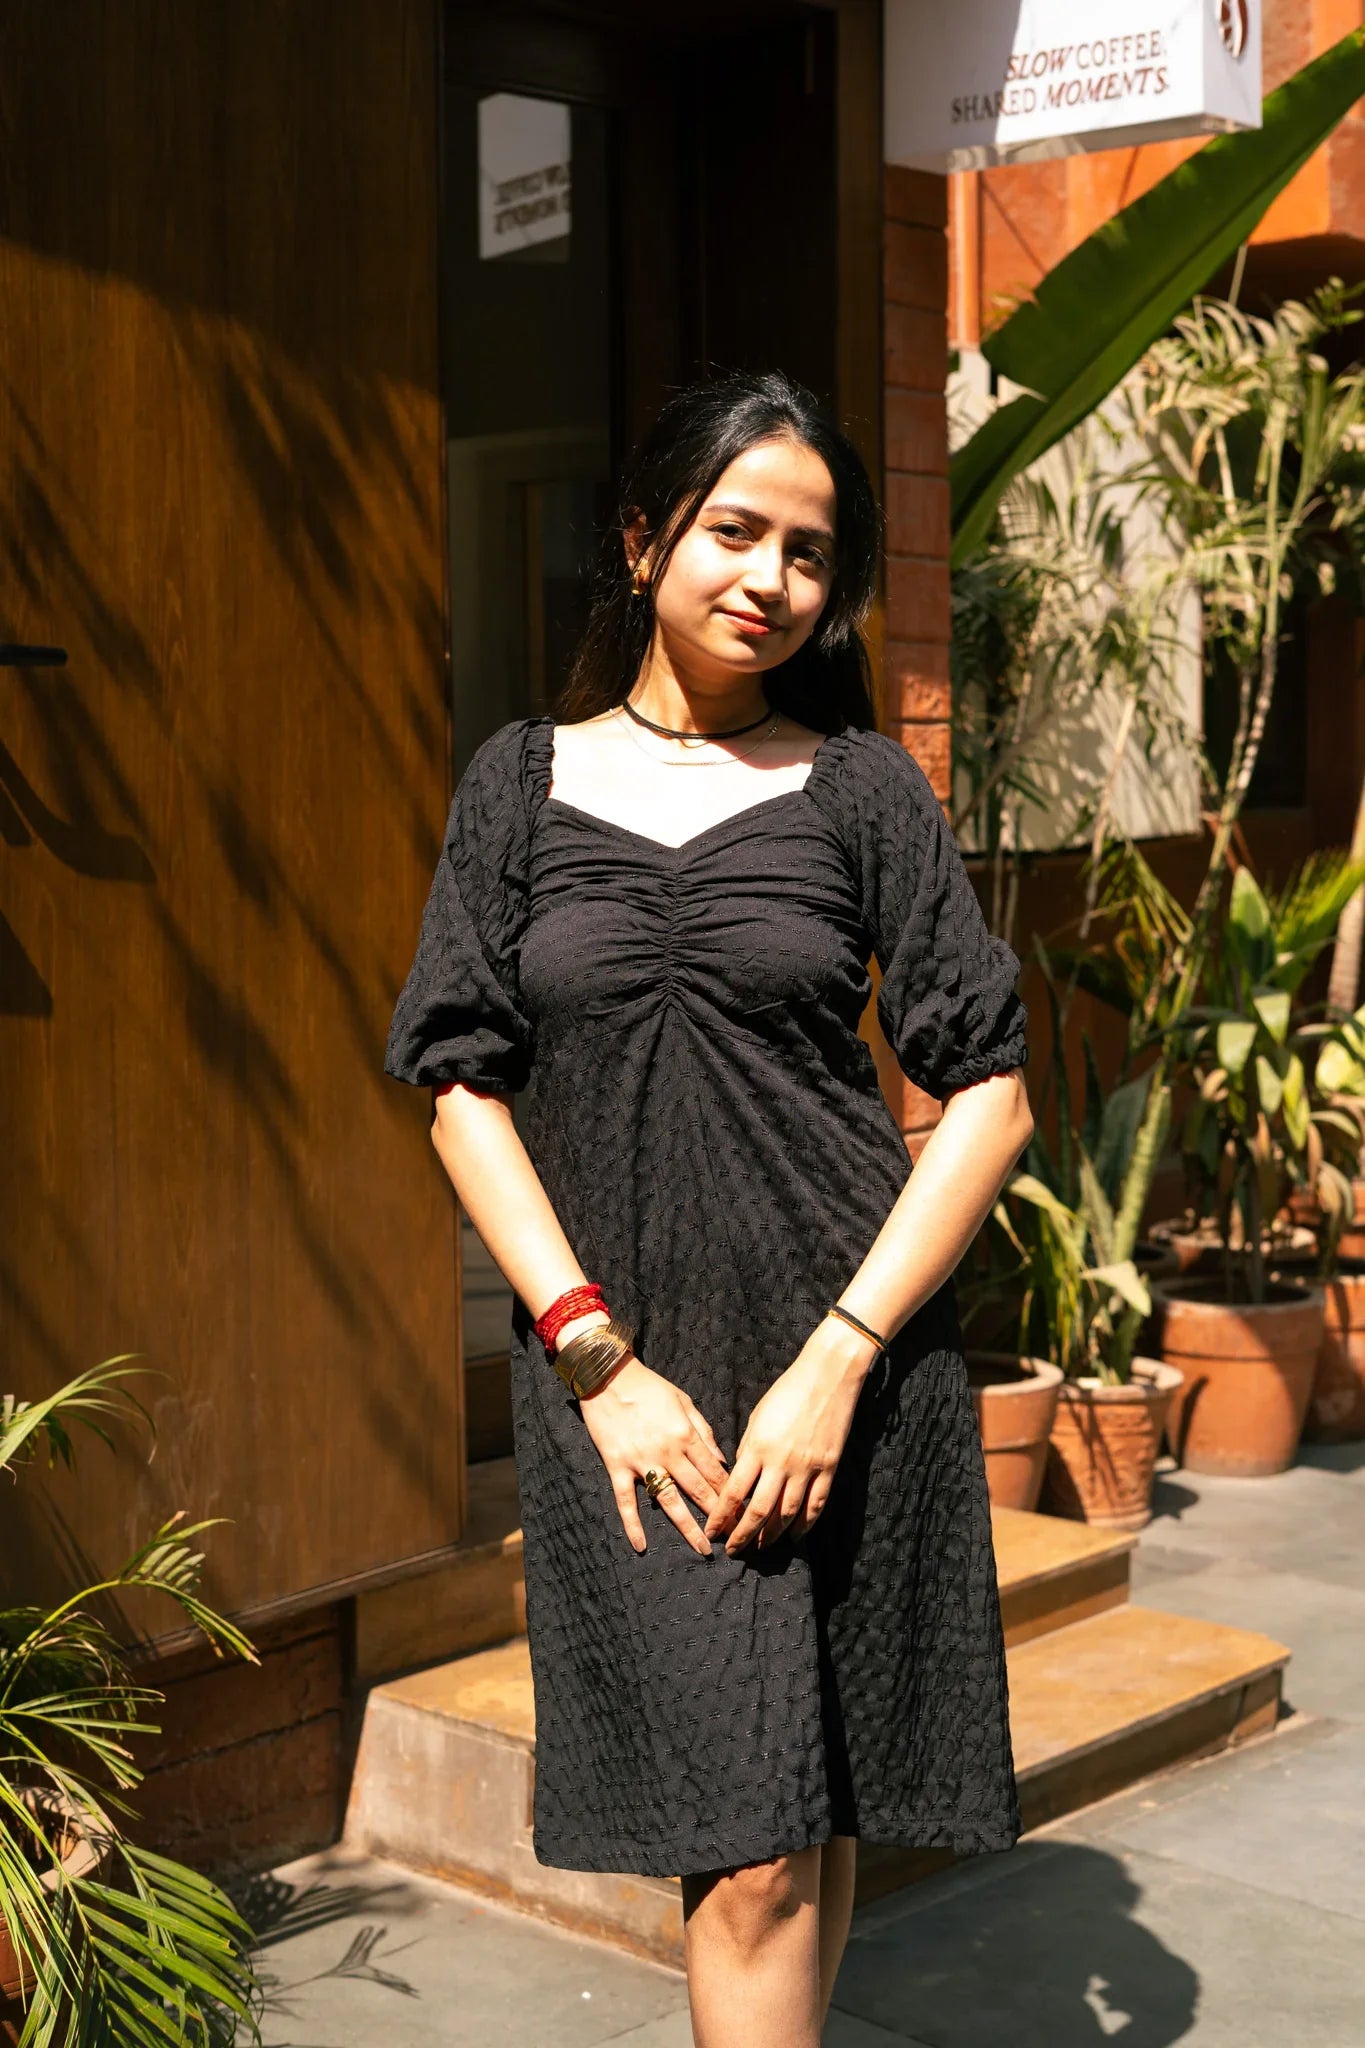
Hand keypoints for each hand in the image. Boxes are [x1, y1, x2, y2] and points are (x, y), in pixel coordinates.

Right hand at [576, 1353, 728, 1556]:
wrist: (608, 1376)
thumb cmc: (649, 1386)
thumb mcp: (684, 1401)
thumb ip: (704, 1431)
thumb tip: (722, 1460)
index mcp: (685, 1435)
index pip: (713, 1471)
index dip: (730, 1493)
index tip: (743, 1511)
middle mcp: (667, 1452)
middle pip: (697, 1490)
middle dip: (717, 1514)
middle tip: (733, 1536)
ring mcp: (640, 1461)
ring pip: (668, 1501)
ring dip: (687, 1527)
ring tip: (703, 1548)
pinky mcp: (617, 1466)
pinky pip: (625, 1500)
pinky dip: (632, 1524)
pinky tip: (641, 1545)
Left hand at [704, 1320, 876, 1555]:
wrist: (828, 1376)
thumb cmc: (787, 1392)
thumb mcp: (757, 1418)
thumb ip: (748, 1450)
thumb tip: (741, 1479)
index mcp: (757, 1447)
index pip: (733, 1492)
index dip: (721, 1517)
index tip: (713, 1532)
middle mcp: (781, 1462)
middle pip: (758, 1511)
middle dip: (743, 1535)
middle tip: (734, 1550)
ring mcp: (807, 1467)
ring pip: (787, 1513)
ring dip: (772, 1535)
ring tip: (762, 1547)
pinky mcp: (828, 1468)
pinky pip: (816, 1504)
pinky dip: (805, 1525)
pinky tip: (795, 1536)